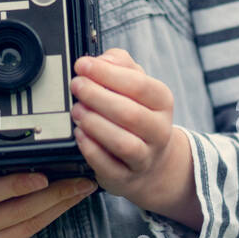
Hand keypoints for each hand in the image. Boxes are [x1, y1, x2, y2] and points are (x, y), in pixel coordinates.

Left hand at [69, 47, 182, 207]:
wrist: (151, 161)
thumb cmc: (137, 112)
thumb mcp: (135, 83)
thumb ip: (119, 64)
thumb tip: (101, 60)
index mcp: (162, 101)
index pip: (139, 85)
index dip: (107, 74)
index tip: (82, 65)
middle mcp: (158, 130)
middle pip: (129, 113)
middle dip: (97, 97)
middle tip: (76, 86)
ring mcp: (145, 157)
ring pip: (123, 143)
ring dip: (95, 124)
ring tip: (77, 110)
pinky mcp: (126, 178)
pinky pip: (108, 166)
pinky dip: (91, 149)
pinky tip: (80, 134)